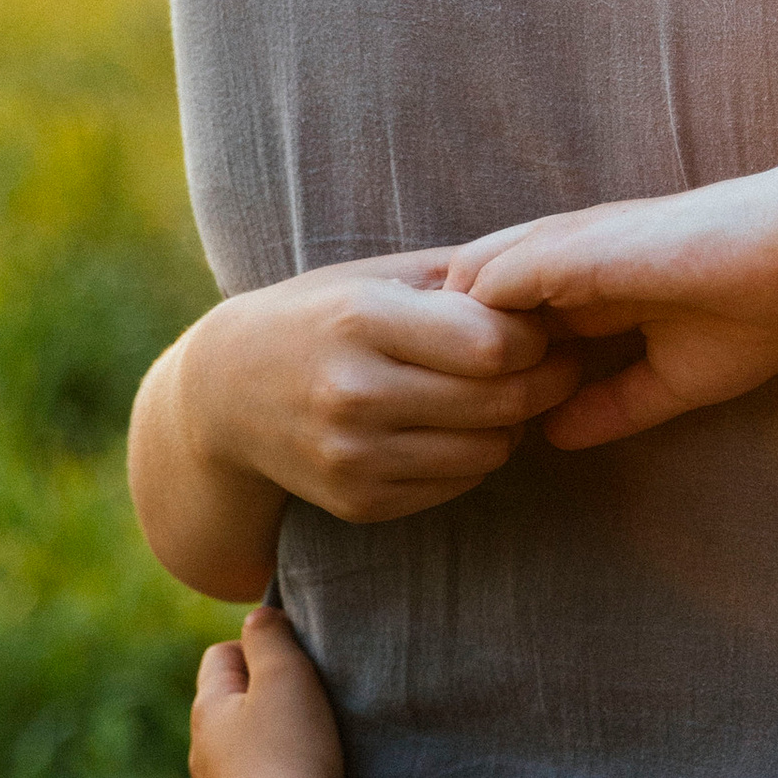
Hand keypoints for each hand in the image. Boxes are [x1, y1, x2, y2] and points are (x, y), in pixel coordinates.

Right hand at [178, 253, 584, 519]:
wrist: (223, 395)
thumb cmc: (319, 317)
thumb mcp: (376, 275)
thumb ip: (461, 276)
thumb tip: (550, 283)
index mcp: (361, 320)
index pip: (492, 344)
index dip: (533, 337)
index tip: (538, 327)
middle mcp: (354, 393)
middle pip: (501, 401)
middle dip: (544, 381)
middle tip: (554, 363)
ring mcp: (353, 456)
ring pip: (490, 450)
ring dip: (512, 423)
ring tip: (498, 392)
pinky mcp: (359, 502)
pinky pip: (459, 483)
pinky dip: (474, 456)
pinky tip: (455, 426)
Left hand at [190, 604, 347, 777]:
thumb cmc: (291, 751)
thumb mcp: (286, 676)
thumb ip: (270, 637)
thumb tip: (257, 617)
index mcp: (207, 711)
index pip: (221, 657)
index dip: (258, 649)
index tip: (296, 664)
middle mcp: (201, 755)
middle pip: (226, 710)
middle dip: (261, 700)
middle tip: (308, 706)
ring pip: (234, 759)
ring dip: (263, 750)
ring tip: (308, 754)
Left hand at [444, 158, 777, 448]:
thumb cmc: (762, 307)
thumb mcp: (673, 376)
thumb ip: (612, 405)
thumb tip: (552, 437)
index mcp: (589, 286)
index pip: (502, 324)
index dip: (475, 369)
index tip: (462, 424)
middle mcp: (564, 262)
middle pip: (464, 303)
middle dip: (440, 355)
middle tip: (426, 417)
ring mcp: (560, 252)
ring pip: (460, 290)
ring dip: (445, 345)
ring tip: (435, 405)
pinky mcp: (565, 251)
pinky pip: (482, 285)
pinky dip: (464, 332)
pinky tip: (462, 382)